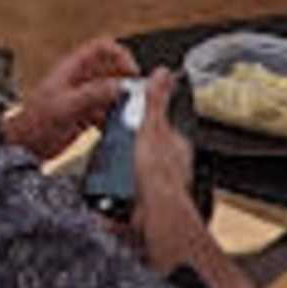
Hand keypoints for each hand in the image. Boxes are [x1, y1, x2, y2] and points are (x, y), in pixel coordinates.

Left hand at [2, 36, 139, 158]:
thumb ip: (91, 94)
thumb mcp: (64, 105)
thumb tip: (117, 86)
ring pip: (109, 92)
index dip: (119, 54)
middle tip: (134, 95)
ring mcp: (82, 98)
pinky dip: (112, 117)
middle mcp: (79, 80)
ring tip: (126, 113)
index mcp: (71, 69)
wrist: (22, 147)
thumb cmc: (33, 122)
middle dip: (123, 80)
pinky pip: (105, 111)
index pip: (101, 48)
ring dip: (119, 101)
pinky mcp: (83, 116)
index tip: (131, 71)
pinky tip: (113, 127)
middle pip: (109, 70)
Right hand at [127, 73, 209, 261]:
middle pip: (148, 152)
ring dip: (124, 175)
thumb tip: (162, 73)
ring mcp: (160, 187)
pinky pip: (129, 198)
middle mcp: (172, 166)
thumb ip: (156, 101)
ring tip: (110, 173)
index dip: (145, 123)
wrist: (155, 214)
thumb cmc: (159, 173)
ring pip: (138, 176)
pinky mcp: (146, 205)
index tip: (131, 121)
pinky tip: (109, 196)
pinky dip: (117, 198)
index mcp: (177, 145)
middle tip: (116, 150)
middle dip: (132, 152)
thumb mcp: (153, 128)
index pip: (162, 127)